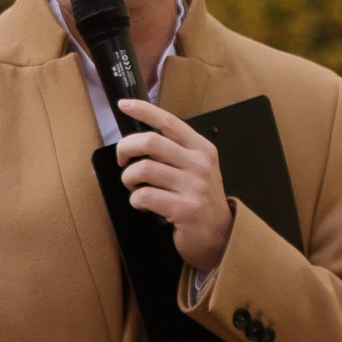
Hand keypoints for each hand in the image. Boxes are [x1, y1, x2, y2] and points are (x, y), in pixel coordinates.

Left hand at [114, 101, 232, 273]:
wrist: (220, 236)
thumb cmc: (201, 201)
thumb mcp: (198, 169)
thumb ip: (176, 151)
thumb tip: (140, 137)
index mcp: (202, 149)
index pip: (169, 121)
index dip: (143, 110)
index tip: (124, 105)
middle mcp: (200, 164)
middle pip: (150, 141)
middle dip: (125, 148)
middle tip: (122, 160)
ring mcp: (193, 186)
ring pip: (143, 169)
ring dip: (128, 179)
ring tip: (134, 187)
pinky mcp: (184, 208)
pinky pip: (144, 196)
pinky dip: (135, 200)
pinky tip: (143, 204)